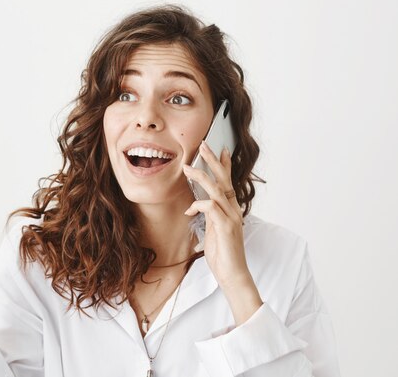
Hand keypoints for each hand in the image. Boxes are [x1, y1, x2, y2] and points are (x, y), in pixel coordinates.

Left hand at [182, 141, 248, 287]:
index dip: (224, 165)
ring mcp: (231, 218)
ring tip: (187, 168)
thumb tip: (197, 206)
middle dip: (213, 161)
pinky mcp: (226, 227)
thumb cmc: (222, 254)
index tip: (220, 149)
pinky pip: (211, 208)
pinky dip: (198, 205)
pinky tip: (189, 210)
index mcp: (231, 210)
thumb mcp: (213, 230)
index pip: (228, 182)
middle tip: (203, 145)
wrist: (232, 274)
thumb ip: (208, 216)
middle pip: (224, 179)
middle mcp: (233, 210)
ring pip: (217, 190)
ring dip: (201, 177)